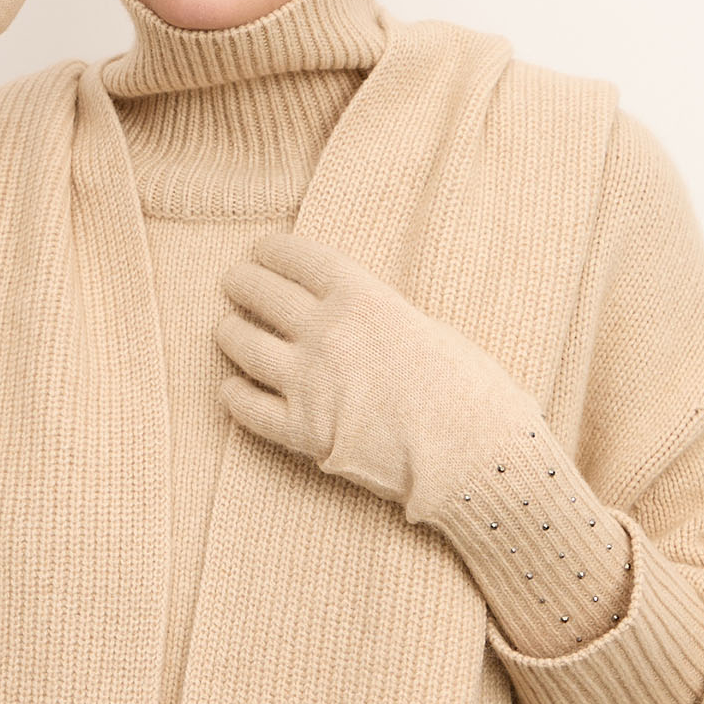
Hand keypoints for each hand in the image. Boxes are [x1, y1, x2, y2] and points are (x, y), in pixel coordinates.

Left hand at [215, 230, 543, 524]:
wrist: (474, 453)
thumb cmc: (469, 390)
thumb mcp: (425, 328)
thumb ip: (379, 318)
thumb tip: (354, 318)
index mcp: (364, 298)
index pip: (297, 258)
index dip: (271, 251)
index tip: (260, 250)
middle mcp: (326, 332)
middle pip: (260, 292)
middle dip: (241, 283)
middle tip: (236, 283)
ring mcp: (309, 382)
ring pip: (241, 344)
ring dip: (229, 332)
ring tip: (228, 329)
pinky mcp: (302, 432)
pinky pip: (247, 408)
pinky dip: (233, 395)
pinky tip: (231, 389)